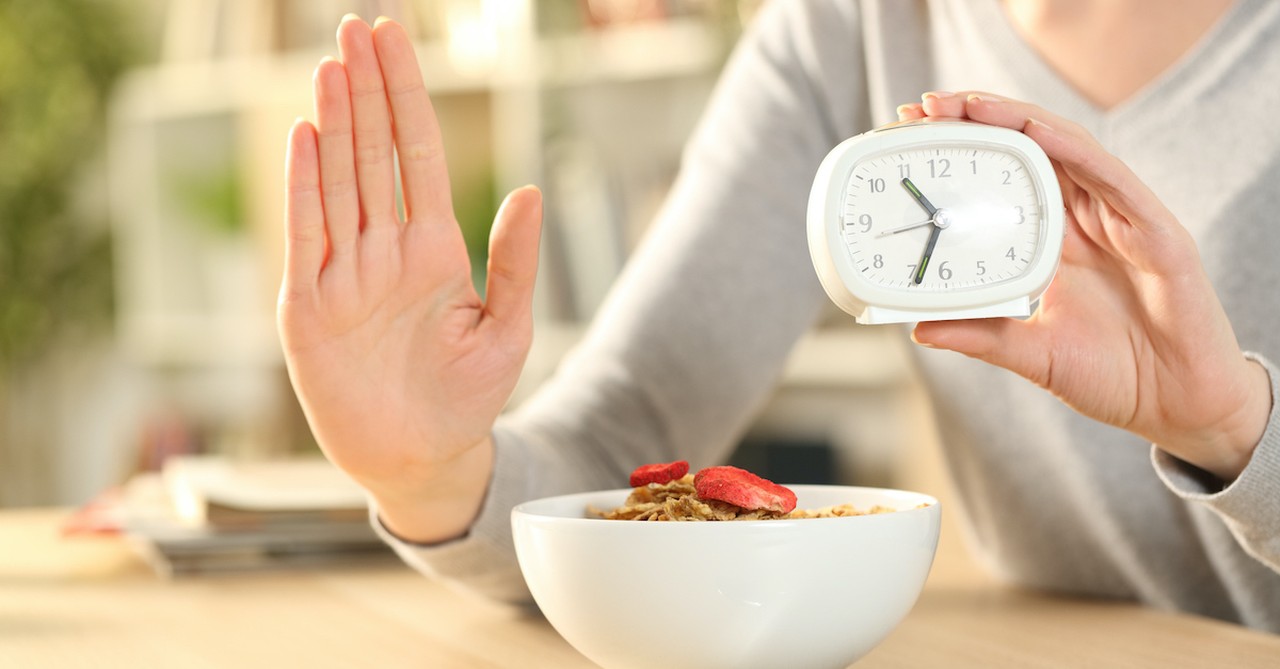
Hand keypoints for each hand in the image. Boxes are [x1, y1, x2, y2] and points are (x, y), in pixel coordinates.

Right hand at [279, 16, 542, 540]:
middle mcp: (384, 251)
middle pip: (373, 154)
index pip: (419, 154)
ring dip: (334, 122)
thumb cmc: (466, 398)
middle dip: (366, 90)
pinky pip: (306, 235)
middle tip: (356, 27)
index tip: (396, 40)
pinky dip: (305, 186)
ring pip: (338, 182)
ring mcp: (343, 275)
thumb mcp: (506, 329)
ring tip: (331, 65)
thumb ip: (514, 262)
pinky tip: (306, 136)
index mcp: (433, 249)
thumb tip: (529, 190)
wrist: (424, 460)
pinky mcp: (308, 308)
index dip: (408, 97)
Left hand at [897, 92, 1269, 481]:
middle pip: (1031, 150)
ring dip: (1018, 121)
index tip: (913, 133)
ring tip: (969, 105)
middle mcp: (1087, 221)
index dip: (966, 152)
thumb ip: (980, 336)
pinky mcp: (1157, 232)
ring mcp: (1122, 220)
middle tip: (926, 105)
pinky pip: (1113, 178)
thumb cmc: (1114, 375)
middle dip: (980, 120)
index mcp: (1057, 242)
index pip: (1006, 178)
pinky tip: (1038, 131)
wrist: (1179, 406)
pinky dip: (1073, 150)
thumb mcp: (1030, 354)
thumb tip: (919, 328)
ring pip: (1068, 149)